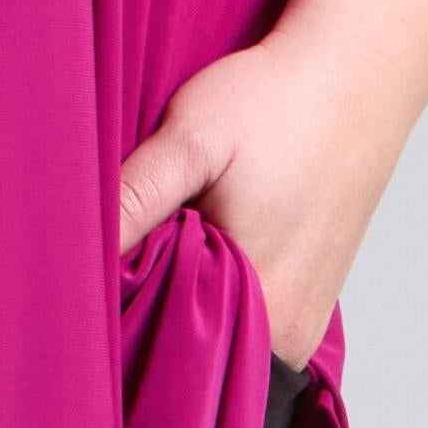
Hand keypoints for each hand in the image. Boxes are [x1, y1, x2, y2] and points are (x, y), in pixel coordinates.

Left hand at [116, 26, 407, 372]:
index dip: (124, 318)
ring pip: (222, 330)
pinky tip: (209, 234)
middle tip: (137, 248)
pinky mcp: (311, 296)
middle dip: (154, 309)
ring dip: (187, 295)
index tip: (98, 280)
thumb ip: (135, 198)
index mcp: (265, 311)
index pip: (169, 354)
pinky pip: (249, 312)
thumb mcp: (191, 140)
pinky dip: (220, 283)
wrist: (356, 72)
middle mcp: (291, 334)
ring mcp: (306, 319)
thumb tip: (71, 252)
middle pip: (196, 349)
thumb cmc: (277, 102)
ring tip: (177, 234)